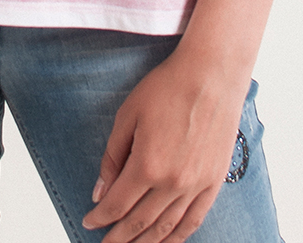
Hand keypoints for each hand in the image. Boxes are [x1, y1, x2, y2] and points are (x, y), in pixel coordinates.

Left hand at [81, 47, 249, 242]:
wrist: (211, 75)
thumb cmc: (168, 88)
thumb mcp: (128, 115)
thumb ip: (112, 157)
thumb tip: (100, 191)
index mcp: (147, 165)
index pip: (117, 205)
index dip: (100, 218)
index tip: (89, 222)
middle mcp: (172, 183)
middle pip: (140, 222)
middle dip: (119, 237)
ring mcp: (196, 186)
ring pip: (166, 227)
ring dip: (146, 242)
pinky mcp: (213, 182)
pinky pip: (193, 220)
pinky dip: (177, 236)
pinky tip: (166, 241)